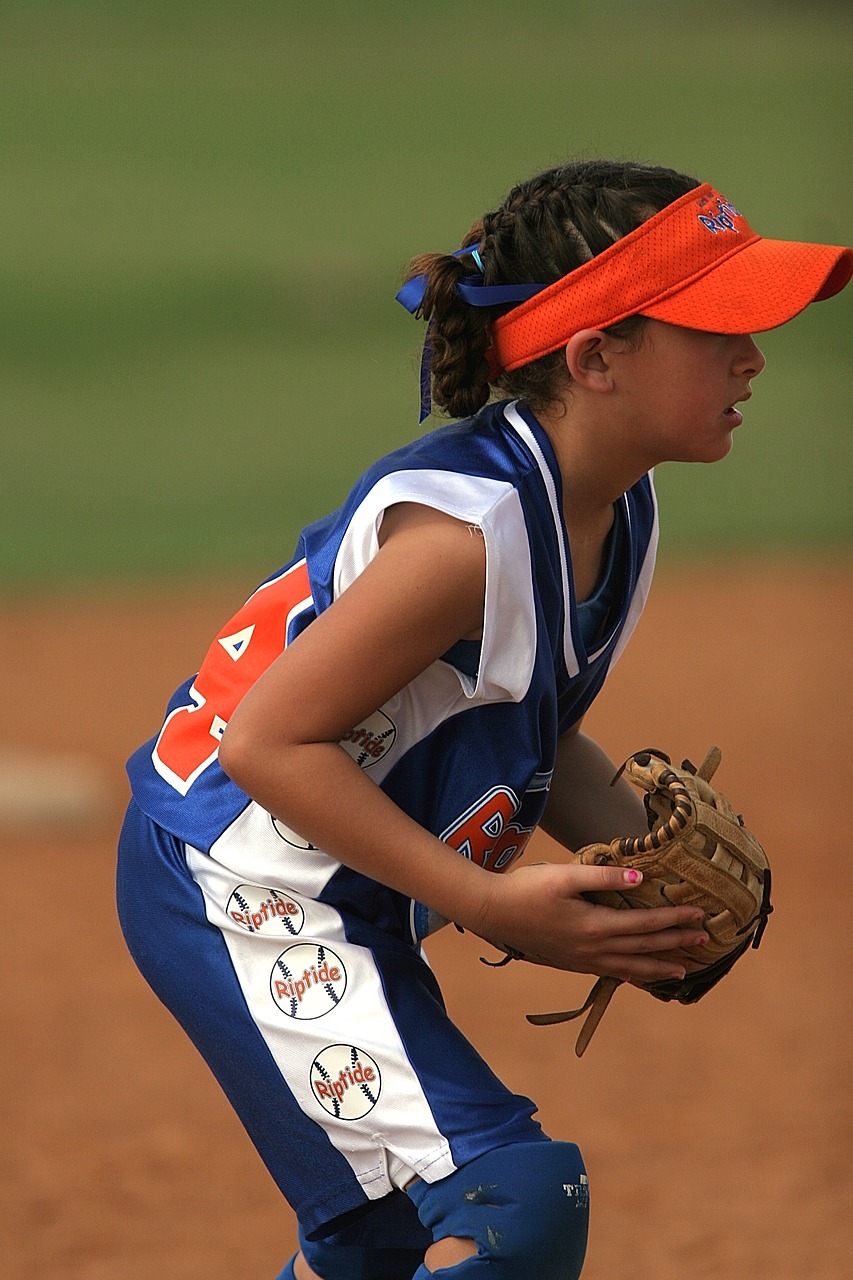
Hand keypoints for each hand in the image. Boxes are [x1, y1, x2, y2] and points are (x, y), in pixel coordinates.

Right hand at [473, 861, 707, 983]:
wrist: (492, 912)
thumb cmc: (526, 888)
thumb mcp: (565, 875)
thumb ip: (604, 877)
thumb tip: (639, 880)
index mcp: (596, 925)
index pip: (646, 923)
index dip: (674, 918)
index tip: (699, 914)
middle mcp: (594, 948)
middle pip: (644, 947)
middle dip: (676, 943)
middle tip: (705, 940)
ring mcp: (582, 959)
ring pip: (630, 966)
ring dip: (658, 966)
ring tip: (682, 970)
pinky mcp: (570, 963)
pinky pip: (610, 971)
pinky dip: (631, 973)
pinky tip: (636, 974)